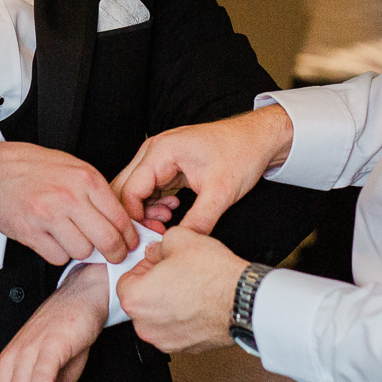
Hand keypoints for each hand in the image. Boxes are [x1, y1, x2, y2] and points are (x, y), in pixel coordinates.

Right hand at [0, 141, 140, 264]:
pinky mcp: (31, 232)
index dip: (130, 236)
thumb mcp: (73, 167)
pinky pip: (58, 257)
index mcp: (85, 178)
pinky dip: (59, 253)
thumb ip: (97, 192)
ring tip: (75, 238)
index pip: (120, 217)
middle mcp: (69, 197)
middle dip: (115, 253)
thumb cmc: (33, 167)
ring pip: (83, 252)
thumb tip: (122, 220)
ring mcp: (49, 216)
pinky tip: (55, 240)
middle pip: (107, 240)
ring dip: (82, 250)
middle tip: (115, 255)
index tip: (131, 243)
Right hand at [112, 104, 293, 234]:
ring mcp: (157, 156)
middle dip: (135, 215)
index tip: (149, 238)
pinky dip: (154, 204)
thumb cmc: (240, 154)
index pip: (129, 190)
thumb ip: (199, 220)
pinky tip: (173, 212)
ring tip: (167, 222)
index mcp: (161, 151)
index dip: (134, 218)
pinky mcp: (165, 165)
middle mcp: (153, 150)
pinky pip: (147, 188)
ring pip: (134, 189)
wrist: (256, 139)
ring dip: (144, 211)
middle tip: (155, 234)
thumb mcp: (221, 193)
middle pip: (124, 188)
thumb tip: (180, 243)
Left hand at [117, 227, 248, 353]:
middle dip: (154, 285)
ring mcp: (165, 341)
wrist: (244, 301)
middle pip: (140, 300)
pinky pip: (175, 329)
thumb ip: (158, 245)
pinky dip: (183, 317)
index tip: (157, 262)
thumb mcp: (179, 238)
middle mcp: (145, 326)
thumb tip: (156, 251)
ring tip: (190, 286)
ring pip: (158, 316)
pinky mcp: (185, 348)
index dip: (143, 266)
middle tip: (175, 272)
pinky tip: (198, 302)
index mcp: (136, 299)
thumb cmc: (213, 275)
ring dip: (168, 302)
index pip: (125, 279)